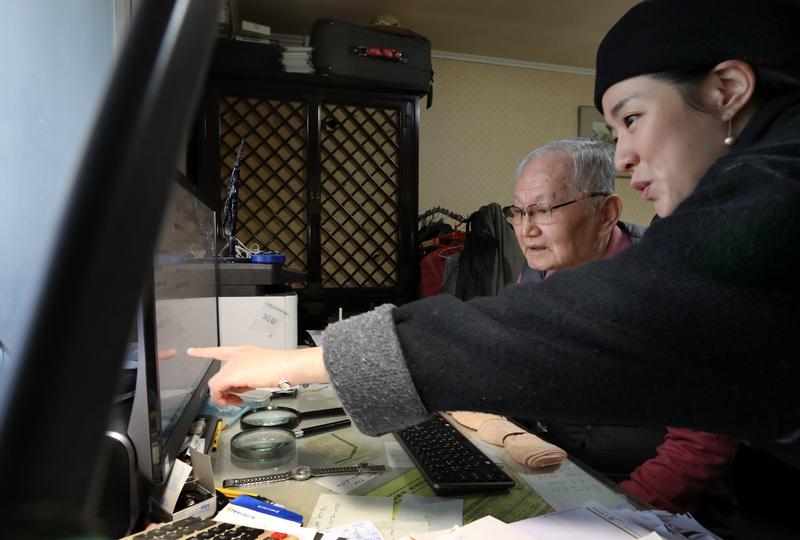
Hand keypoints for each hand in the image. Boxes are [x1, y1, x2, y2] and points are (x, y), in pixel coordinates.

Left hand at [187, 345, 327, 405]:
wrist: (289, 366)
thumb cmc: (283, 368)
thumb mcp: (262, 370)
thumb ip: (249, 376)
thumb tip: (242, 388)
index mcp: (244, 351)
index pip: (220, 351)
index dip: (204, 352)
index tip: (192, 351)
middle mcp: (237, 355)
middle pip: (220, 374)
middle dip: (224, 390)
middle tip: (234, 399)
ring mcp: (235, 363)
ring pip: (217, 382)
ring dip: (225, 394)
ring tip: (239, 398)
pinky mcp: (233, 373)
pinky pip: (217, 388)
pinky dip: (221, 397)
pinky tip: (234, 400)